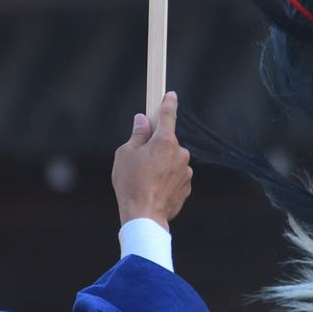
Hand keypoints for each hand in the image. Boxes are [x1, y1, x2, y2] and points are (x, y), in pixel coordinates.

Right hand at [112, 91, 192, 229]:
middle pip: (167, 142)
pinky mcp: (187, 187)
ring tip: (144, 181)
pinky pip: (175, 177)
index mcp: (165, 141)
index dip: (168, 103)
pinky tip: (153, 190)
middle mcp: (180, 153)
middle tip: (139, 160)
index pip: (168, 115)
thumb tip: (142, 121)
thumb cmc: (131, 184)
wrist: (145, 216)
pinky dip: (166, 180)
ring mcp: (186, 171)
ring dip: (161, 166)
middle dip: (155, 147)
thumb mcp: (125, 154)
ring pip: (171, 161)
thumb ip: (136, 135)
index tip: (170, 95)